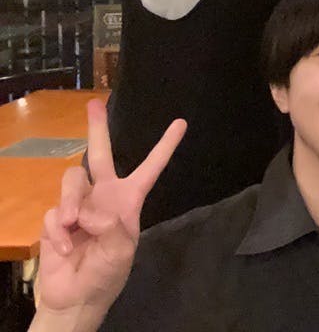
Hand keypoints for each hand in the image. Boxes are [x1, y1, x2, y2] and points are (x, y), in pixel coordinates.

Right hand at [36, 100, 185, 316]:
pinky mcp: (56, 219)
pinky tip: (66, 248)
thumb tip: (94, 213)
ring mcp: (78, 205)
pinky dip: (59, 232)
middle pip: (99, 156)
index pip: (150, 168)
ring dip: (72, 201)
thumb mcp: (121, 253)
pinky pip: (55, 213)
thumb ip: (113, 230)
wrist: (76, 296)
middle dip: (97, 130)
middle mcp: (103, 196)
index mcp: (129, 200)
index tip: (181, 122)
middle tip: (95, 104)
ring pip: (72, 180)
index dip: (165, 146)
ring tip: (75, 225)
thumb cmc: (107, 274)